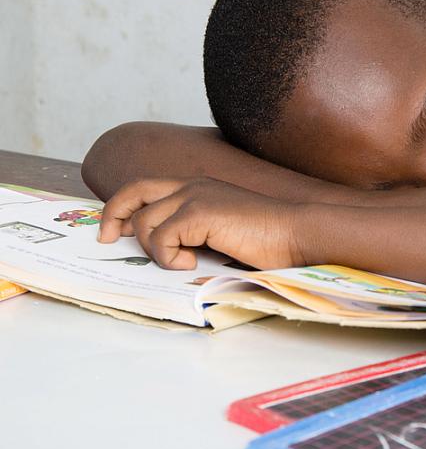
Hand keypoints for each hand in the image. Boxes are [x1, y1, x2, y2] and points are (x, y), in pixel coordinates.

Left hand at [98, 178, 308, 269]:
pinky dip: (168, 257)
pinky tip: (191, 264)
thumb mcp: (223, 230)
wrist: (297, 232)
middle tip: (106, 240)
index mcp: (198, 185)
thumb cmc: (269, 238)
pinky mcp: (199, 213)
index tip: (112, 230)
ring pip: (144, 222)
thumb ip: (196, 230)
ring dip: (154, 249)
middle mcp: (192, 184)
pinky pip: (160, 239)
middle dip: (111, 216)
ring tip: (181, 262)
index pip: (145, 186)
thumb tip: (169, 250)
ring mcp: (194, 196)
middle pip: (132, 192)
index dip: (122, 206)